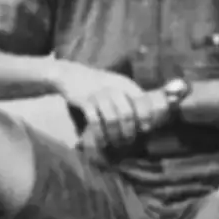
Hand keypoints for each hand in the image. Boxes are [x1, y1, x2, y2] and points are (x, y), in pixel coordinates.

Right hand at [54, 62, 171, 153]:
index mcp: (125, 84)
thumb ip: (131, 97)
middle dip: (129, 131)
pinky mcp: (84, 101)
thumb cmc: (99, 84)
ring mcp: (98, 94)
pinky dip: (99, 134)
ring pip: (112, 119)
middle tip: (129, 141)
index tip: (146, 129)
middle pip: (127, 113)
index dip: (146, 116)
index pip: (142, 100)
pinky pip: (94, 121)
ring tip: (116, 143)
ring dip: (115, 135)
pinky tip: (101, 142)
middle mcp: (113, 88)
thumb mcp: (117, 84)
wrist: (72, 74)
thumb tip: (147, 120)